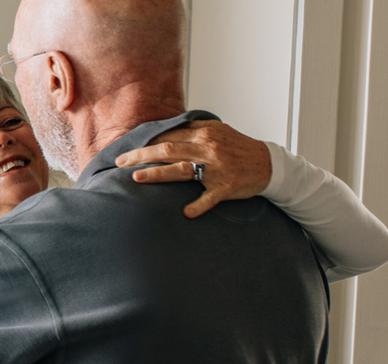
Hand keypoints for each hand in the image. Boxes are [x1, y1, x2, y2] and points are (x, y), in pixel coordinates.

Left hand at [116, 120, 271, 217]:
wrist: (268, 164)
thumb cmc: (238, 148)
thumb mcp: (217, 130)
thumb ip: (192, 127)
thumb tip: (166, 126)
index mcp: (204, 133)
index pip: (168, 136)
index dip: (145, 142)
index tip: (126, 149)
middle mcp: (208, 149)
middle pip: (168, 150)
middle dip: (141, 155)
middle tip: (120, 161)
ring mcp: (216, 169)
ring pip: (182, 170)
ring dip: (157, 174)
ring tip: (136, 178)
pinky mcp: (226, 187)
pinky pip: (209, 198)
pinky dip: (198, 206)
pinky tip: (186, 212)